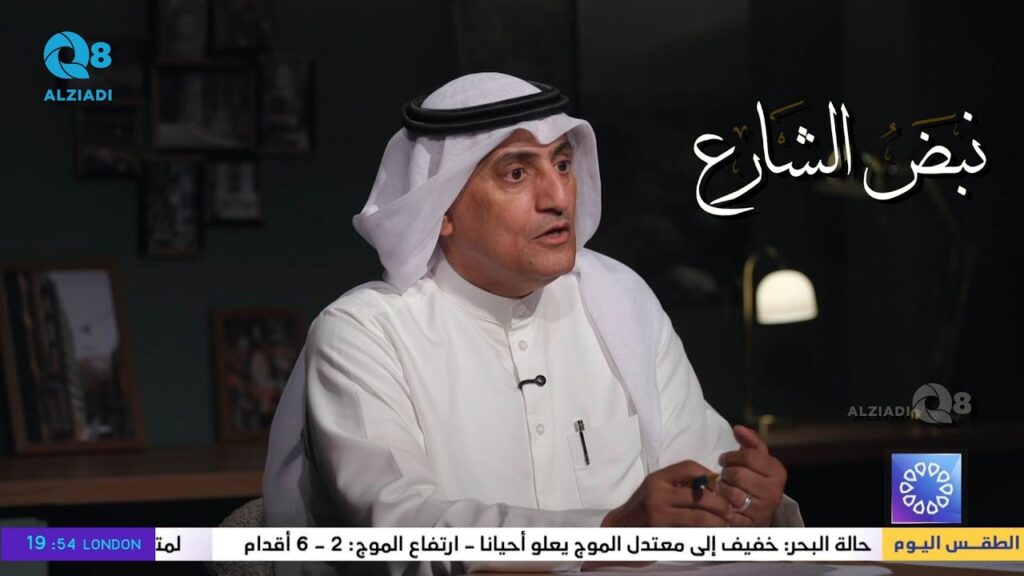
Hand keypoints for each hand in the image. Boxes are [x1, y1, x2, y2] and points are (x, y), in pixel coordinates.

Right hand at [584, 460, 733, 570]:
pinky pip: (691, 534)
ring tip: (726, 525)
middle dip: (721, 503)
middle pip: (699, 494)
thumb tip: (713, 484)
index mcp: (658, 478)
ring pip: (699, 516)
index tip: (718, 487)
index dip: (709, 476)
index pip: (689, 467)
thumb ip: (678, 486)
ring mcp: (658, 514)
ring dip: (718, 522)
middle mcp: (657, 493)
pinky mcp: (661, 534)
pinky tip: (713, 537)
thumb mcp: (656, 490)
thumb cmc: (642, 510)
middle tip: (731, 511)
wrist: (618, 531)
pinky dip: (706, 535)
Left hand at [714, 425, 786, 526]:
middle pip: (738, 474)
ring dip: (722, 489)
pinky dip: (720, 504)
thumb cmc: (756, 480)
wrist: (760, 513)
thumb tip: (738, 427)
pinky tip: (722, 501)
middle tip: (725, 476)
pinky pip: (727, 510)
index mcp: (778, 472)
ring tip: (724, 488)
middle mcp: (774, 492)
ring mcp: (763, 510)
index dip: (731, 456)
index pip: (749, 456)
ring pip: (731, 493)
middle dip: (726, 473)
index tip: (725, 459)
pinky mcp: (750, 524)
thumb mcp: (758, 460)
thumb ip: (749, 442)